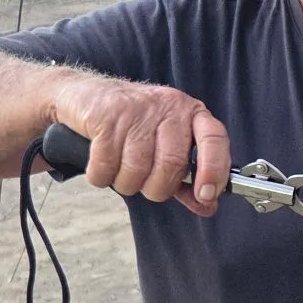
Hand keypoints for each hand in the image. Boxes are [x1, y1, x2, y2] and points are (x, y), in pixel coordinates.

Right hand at [50, 74, 230, 217]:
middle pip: (171, 164)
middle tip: (147, 184)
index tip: (205, 195)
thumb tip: (209, 206)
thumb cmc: (135, 127)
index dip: (214, 170)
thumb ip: (188, 178)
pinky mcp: (106, 116)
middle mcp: (169, 107)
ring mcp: (137, 110)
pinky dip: (102, 176)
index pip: (215, 139)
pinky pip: (105, 166)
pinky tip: (103, 163)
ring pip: (137, 169)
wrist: (88, 96)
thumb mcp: (167, 146)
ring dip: (127, 183)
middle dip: (158, 188)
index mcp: (191, 113)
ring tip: (122, 170)